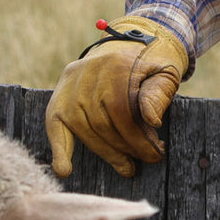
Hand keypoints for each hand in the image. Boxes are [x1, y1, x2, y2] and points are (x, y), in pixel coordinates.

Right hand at [44, 15, 189, 177]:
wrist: (121, 50)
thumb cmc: (147, 69)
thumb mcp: (164, 73)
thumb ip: (159, 93)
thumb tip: (152, 120)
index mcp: (116, 65)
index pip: (122, 111)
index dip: (137, 138)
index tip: (154, 155)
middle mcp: (87, 74)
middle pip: (102, 123)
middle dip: (124, 148)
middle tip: (140, 162)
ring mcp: (69, 87)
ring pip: (84, 129)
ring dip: (106, 153)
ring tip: (125, 166)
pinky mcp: (58, 100)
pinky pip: (55, 127)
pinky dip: (60, 150)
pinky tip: (65, 170)